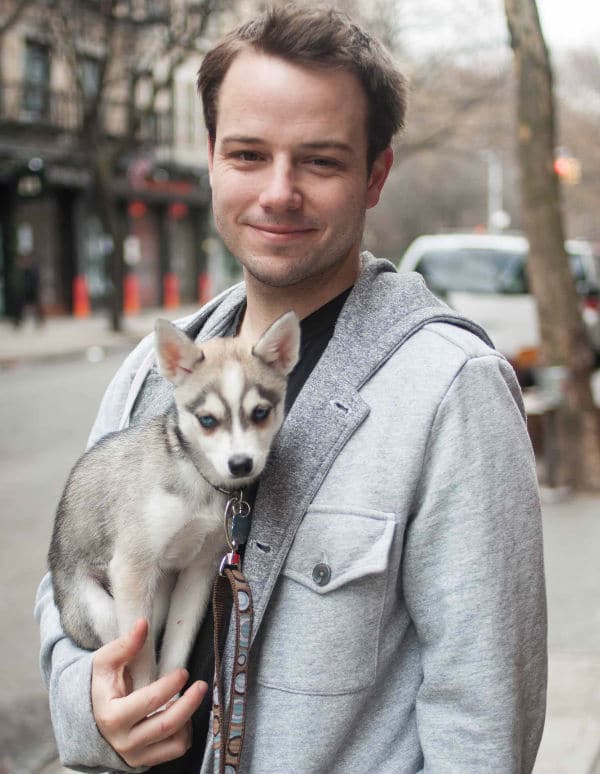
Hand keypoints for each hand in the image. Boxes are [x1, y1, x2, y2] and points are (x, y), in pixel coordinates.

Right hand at [91, 619, 206, 767]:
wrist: (89, 718)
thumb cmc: (100, 686)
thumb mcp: (105, 662)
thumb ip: (124, 645)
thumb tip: (143, 623)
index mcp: (111, 716)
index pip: (148, 702)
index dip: (169, 686)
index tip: (184, 672)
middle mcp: (123, 741)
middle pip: (167, 725)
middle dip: (189, 704)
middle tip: (201, 686)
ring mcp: (134, 755)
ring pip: (175, 743)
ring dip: (188, 719)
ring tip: (189, 699)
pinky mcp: (144, 761)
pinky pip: (175, 751)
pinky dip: (185, 733)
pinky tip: (182, 715)